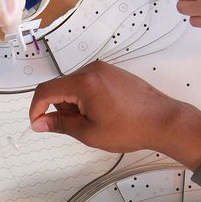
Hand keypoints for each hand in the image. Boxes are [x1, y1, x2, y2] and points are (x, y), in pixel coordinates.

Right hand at [29, 61, 200, 169]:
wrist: (164, 121)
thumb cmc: (131, 128)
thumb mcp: (88, 132)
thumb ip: (59, 125)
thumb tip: (39, 123)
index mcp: (83, 82)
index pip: (46, 90)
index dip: (36, 108)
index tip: (37, 123)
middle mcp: (92, 69)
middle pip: (60, 88)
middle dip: (61, 109)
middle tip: (79, 127)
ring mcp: (103, 69)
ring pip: (73, 87)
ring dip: (74, 105)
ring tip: (96, 121)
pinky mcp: (112, 73)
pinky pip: (88, 83)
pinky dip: (86, 99)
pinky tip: (103, 113)